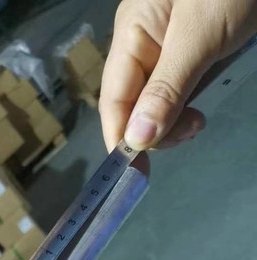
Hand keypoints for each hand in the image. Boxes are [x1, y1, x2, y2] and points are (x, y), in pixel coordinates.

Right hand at [100, 0, 256, 150]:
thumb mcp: (199, 38)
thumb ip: (166, 89)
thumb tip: (135, 140)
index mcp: (132, 34)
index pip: (113, 99)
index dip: (119, 138)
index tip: (133, 172)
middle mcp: (141, 44)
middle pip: (132, 105)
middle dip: (154, 130)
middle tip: (191, 131)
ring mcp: (164, 50)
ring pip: (154, 103)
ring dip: (171, 123)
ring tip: (198, 122)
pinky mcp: (188, 54)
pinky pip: (175, 93)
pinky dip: (183, 110)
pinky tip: (197, 114)